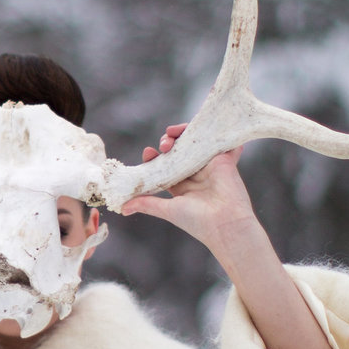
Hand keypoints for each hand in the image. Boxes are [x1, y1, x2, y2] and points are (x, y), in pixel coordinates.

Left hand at [120, 132, 259, 258]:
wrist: (225, 224)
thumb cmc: (197, 221)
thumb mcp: (167, 210)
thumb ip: (147, 204)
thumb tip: (123, 208)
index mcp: (181, 186)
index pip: (165, 165)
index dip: (155, 157)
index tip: (148, 153)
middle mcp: (195, 174)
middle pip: (179, 150)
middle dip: (167, 142)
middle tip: (162, 145)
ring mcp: (210, 166)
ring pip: (195, 141)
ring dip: (183, 132)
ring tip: (172, 132)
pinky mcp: (225, 160)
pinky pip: (223, 142)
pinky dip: (219, 132)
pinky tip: (205, 124)